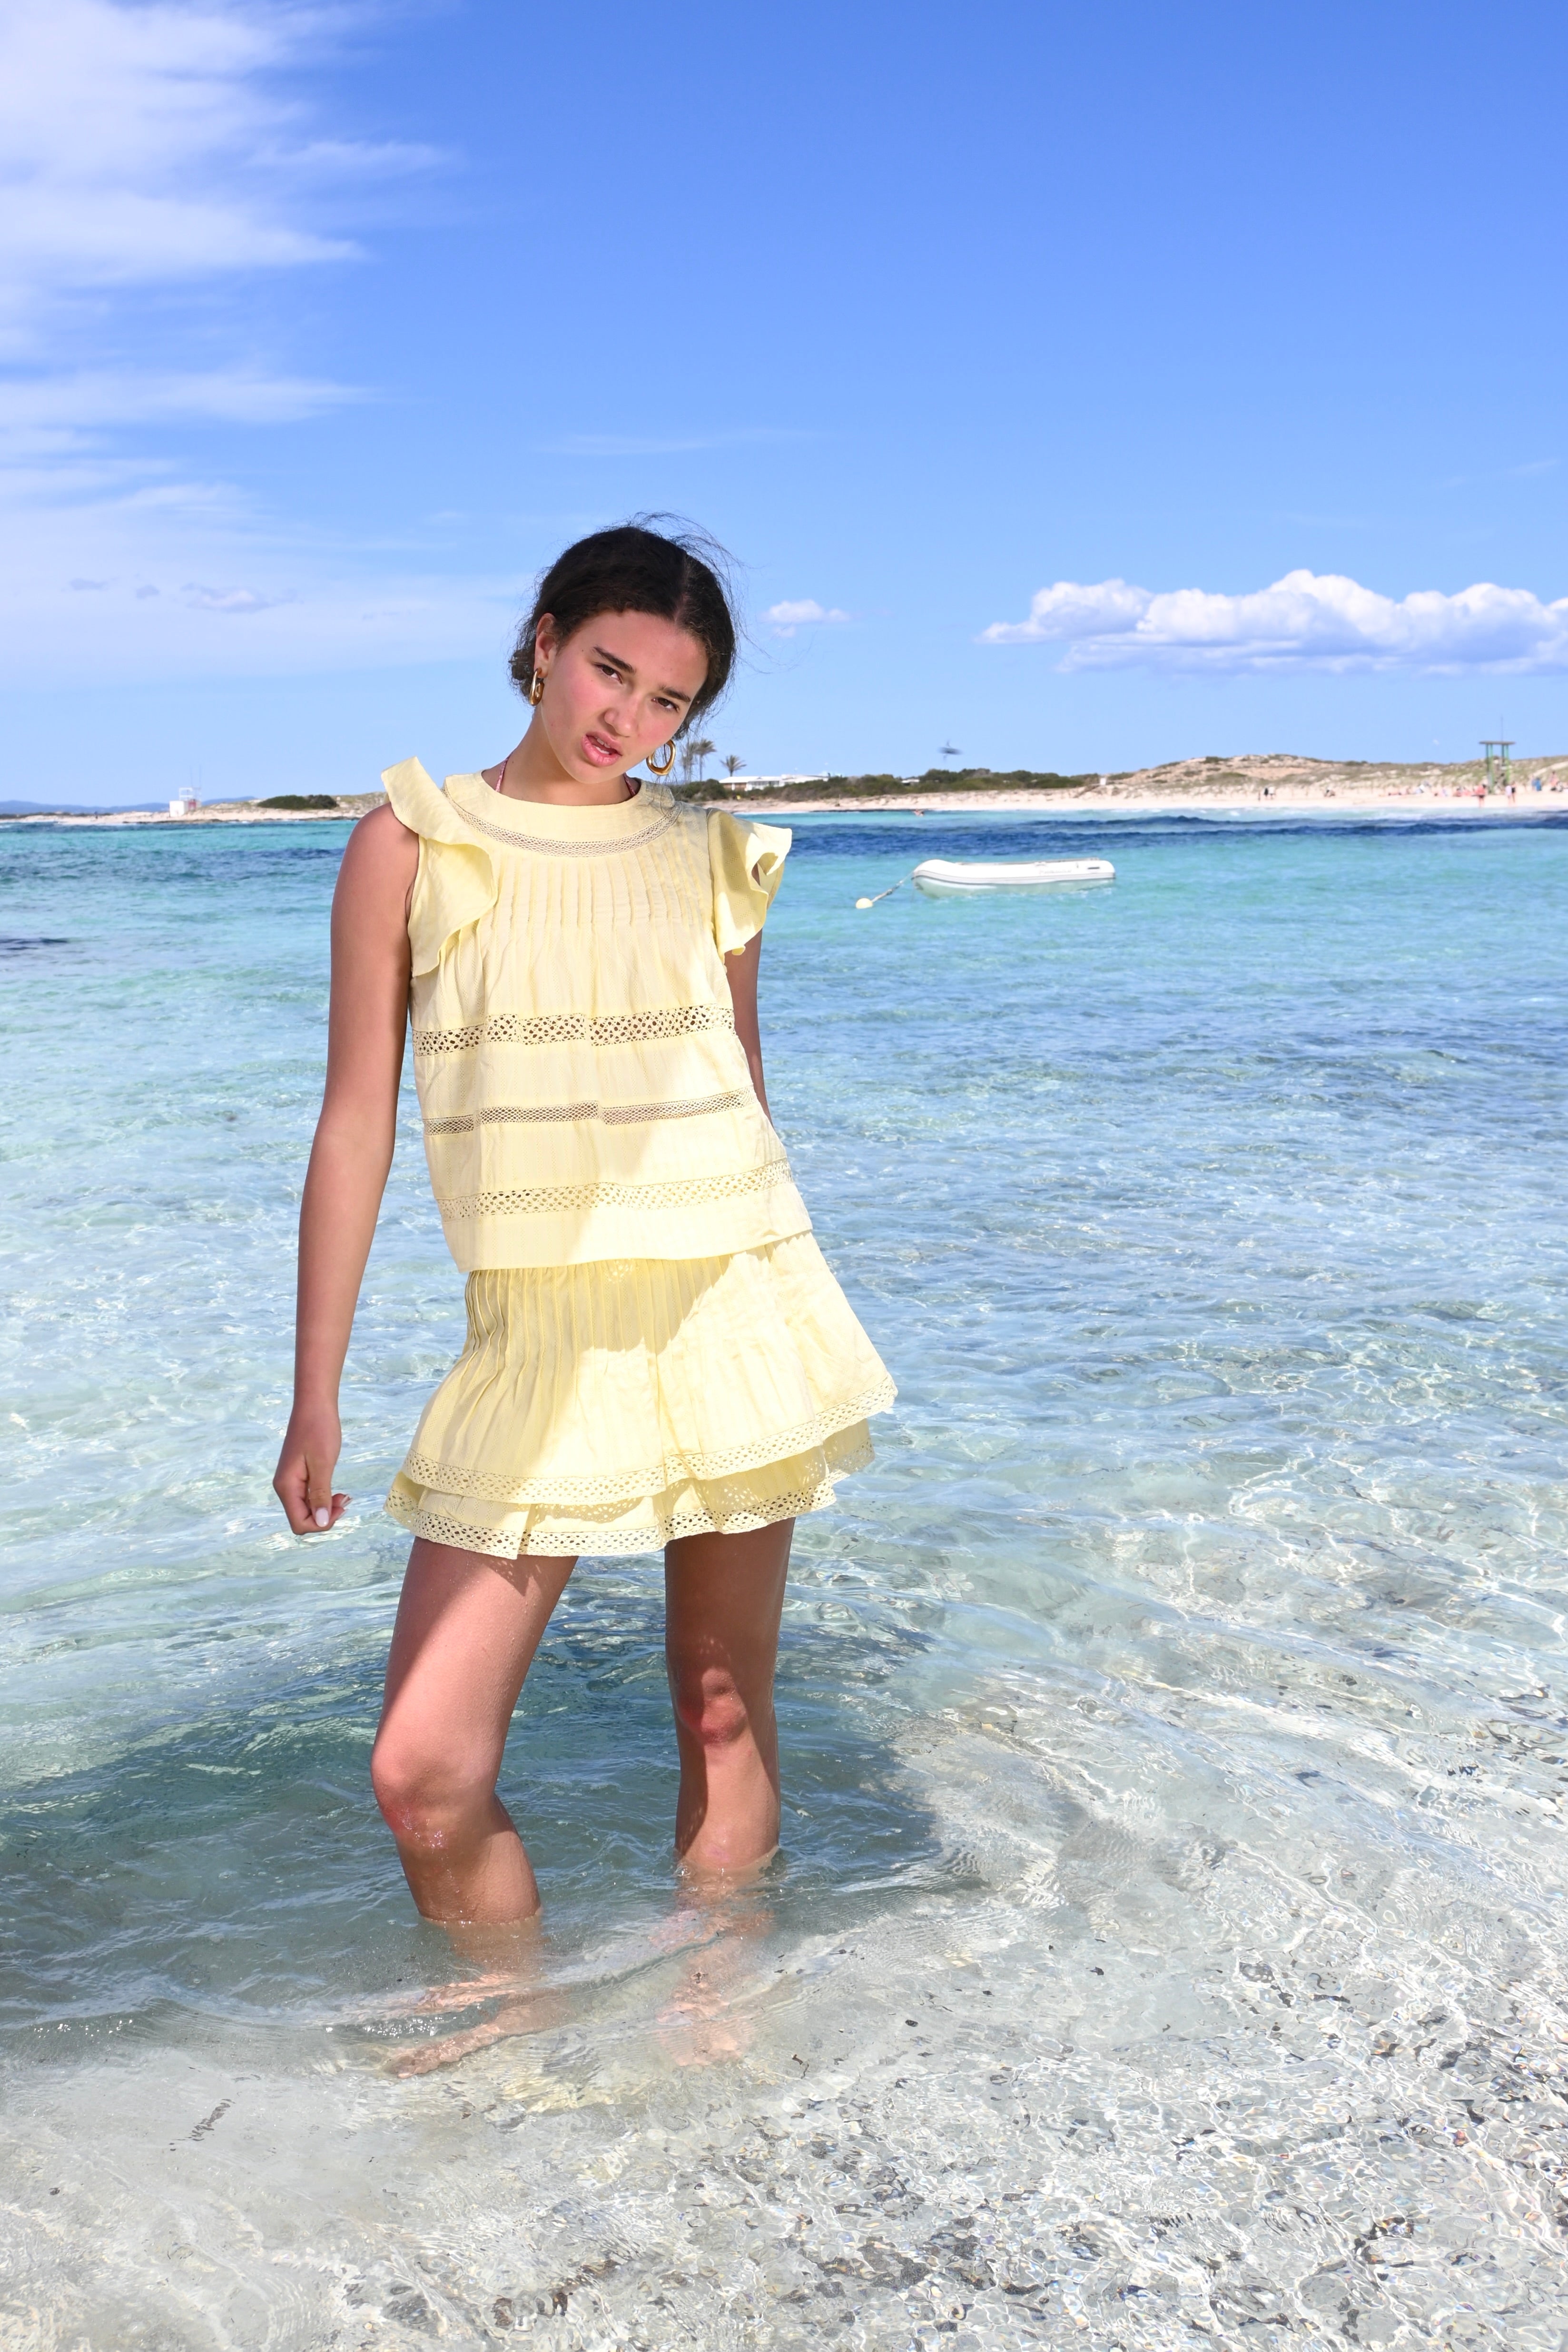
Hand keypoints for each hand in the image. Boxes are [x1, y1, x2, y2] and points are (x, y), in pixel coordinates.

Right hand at [273, 1402, 349, 1533]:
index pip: (299, 1523)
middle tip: (345, 1500)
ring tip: (344, 1496)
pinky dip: (322, 1498)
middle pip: (301, 1519)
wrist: (314, 1405)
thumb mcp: (323, 1464)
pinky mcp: (297, 1476)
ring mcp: (290, 1482)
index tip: (340, 1506)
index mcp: (286, 1486)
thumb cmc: (319, 1430)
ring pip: (306, 1509)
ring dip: (325, 1508)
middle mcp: (284, 1487)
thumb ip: (320, 1494)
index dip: (321, 1523)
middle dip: (324, 1516)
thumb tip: (320, 1522)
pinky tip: (336, 1491)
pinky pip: (308, 1498)